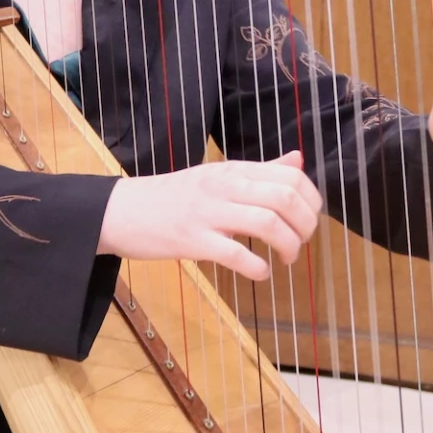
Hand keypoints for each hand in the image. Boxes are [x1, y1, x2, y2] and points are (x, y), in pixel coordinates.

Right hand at [97, 151, 323, 280]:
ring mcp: (208, 213)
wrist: (121, 210)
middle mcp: (224, 186)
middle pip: (284, 197)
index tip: (309, 220)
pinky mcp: (192, 241)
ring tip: (286, 259)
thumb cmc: (174, 196)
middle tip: (301, 243)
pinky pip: (236, 254)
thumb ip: (260, 170)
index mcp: (234, 170)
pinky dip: (258, 268)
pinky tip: (260, 273)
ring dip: (288, 246)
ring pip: (266, 223)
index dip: (311, 200)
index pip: (290, 175)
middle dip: (305, 225)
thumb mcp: (218, 175)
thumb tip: (298, 159)